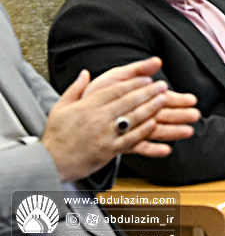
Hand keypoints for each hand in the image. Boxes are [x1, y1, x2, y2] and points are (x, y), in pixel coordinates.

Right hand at [41, 59, 191, 182]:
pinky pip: (130, 139)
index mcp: (87, 106)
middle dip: (148, 91)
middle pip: (128, 101)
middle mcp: (97, 118)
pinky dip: (143, 130)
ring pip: (132, 118)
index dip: (133, 83)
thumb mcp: (60, 107)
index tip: (147, 78)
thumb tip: (85, 73)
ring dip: (151, 107)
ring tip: (164, 100)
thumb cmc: (56, 135)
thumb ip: (75, 89)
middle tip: (162, 85)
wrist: (49, 162)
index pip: (115, 90)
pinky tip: (154, 123)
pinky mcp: (108, 150)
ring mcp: (104, 134)